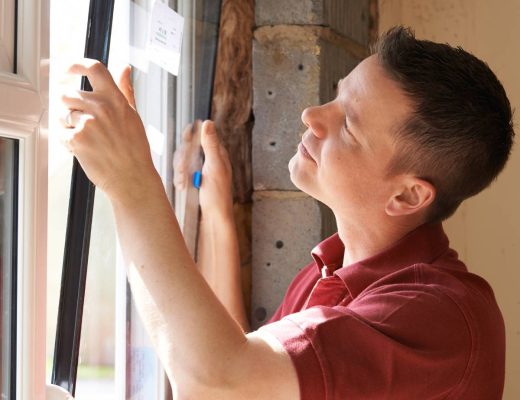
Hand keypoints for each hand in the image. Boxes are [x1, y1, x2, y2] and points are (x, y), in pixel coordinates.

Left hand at [58, 59, 158, 199]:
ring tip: (89, 140)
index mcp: (116, 99)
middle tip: (84, 124)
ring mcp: (87, 123)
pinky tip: (85, 149)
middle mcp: (101, 107)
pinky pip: (60, 133)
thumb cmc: (134, 150)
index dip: (76, 65)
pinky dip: (68, 142)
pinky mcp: (76, 139)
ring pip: (63, 115)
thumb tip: (125, 68)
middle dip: (70, 108)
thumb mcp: (133, 115)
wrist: (133, 177)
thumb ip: (125, 89)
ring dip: (69, 126)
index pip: (94, 68)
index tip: (69, 70)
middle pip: (68, 94)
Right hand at [173, 120, 232, 218]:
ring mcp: (200, 172)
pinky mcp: (193, 182)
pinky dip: (179, 179)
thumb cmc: (218, 196)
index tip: (185, 138)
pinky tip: (182, 187)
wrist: (213, 220)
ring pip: (182, 162)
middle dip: (182, 159)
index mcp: (217, 155)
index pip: (202, 137)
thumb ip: (210, 145)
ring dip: (180, 171)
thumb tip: (208, 123)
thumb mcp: (214, 167)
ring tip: (183, 183)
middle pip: (188, 149)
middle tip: (182, 170)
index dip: (191, 137)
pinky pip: (180, 174)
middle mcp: (209, 161)